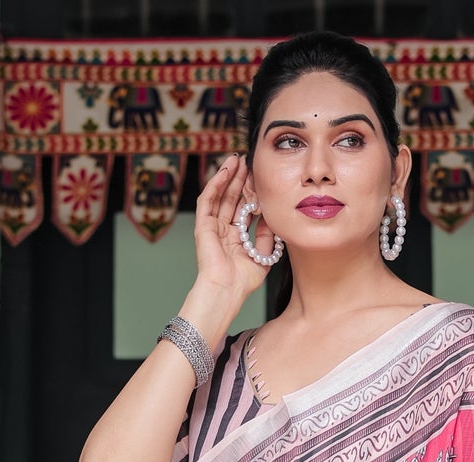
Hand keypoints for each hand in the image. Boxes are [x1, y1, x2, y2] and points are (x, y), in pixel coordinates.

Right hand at [192, 155, 274, 306]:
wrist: (227, 291)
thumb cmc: (243, 281)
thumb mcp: (262, 255)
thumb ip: (267, 235)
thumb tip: (271, 214)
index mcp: (235, 238)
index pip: (244, 208)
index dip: (252, 192)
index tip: (261, 177)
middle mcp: (223, 230)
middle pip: (232, 198)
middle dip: (240, 178)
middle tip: (248, 160)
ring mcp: (212, 227)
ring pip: (219, 195)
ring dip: (227, 176)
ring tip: (236, 159)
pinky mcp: (203, 225)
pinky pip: (208, 199)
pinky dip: (215, 184)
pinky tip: (225, 171)